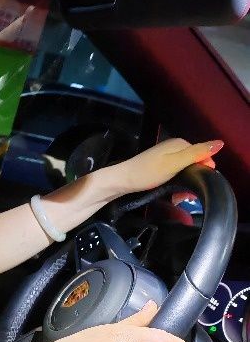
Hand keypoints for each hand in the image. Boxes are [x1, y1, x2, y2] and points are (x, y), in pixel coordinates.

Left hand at [104, 137, 223, 196]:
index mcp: (180, 144)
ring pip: (186, 172)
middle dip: (194, 181)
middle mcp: (175, 148)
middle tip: (185, 197)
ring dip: (185, 187)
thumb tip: (220, 143)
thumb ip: (196, 153)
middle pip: (195, 165)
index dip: (203, 171)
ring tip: (178, 198)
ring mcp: (167, 157)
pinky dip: (177, 186)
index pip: (204, 155)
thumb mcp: (175, 163)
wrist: (122, 181)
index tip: (196, 185)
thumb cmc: (148, 172)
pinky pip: (176, 176)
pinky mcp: (160, 167)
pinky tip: (173, 196)